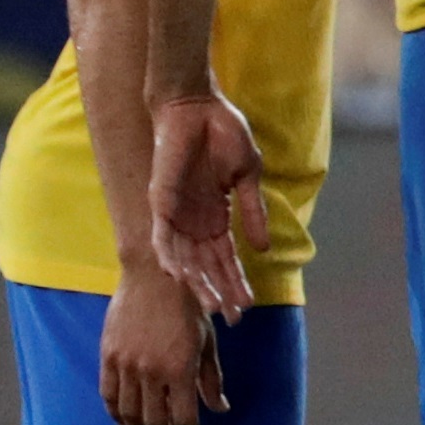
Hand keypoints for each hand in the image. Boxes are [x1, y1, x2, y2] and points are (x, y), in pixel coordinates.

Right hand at [98, 263, 223, 424]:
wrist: (153, 274)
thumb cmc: (188, 305)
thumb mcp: (208, 341)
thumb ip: (211, 379)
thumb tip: (219, 409)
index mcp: (181, 369)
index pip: (184, 420)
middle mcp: (151, 372)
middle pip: (155, 423)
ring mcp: (126, 365)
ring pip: (130, 414)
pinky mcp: (108, 356)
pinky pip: (108, 395)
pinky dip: (116, 414)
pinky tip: (126, 422)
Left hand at [146, 92, 266, 319]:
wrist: (196, 105)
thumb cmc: (224, 132)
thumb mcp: (247, 176)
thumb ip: (252, 212)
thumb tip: (263, 249)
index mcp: (216, 215)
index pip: (226, 258)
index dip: (237, 281)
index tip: (249, 306)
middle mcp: (195, 220)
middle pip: (207, 266)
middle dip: (220, 292)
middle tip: (233, 319)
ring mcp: (176, 213)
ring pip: (185, 259)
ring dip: (199, 283)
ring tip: (213, 306)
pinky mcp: (160, 201)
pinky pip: (163, 237)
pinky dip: (170, 257)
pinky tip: (181, 277)